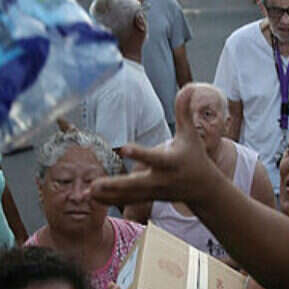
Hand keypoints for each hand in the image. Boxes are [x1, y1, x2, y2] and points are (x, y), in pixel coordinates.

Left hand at [92, 84, 218, 207]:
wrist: (202, 189)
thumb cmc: (195, 156)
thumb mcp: (190, 134)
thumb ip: (184, 111)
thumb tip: (188, 87)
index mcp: (170, 162)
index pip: (153, 157)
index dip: (139, 153)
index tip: (124, 148)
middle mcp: (160, 179)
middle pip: (136, 183)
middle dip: (116, 185)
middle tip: (95, 184)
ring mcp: (153, 192)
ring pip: (128, 195)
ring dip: (107, 194)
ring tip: (87, 192)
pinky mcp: (148, 198)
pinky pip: (126, 200)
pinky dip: (109, 201)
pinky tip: (91, 198)